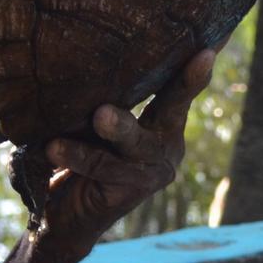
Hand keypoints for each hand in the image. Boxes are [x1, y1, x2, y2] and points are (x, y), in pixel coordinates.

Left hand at [35, 49, 216, 259]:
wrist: (63, 218)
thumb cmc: (74, 153)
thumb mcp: (87, 120)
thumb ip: (95, 94)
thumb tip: (73, 46)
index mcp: (161, 121)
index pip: (177, 87)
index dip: (194, 68)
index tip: (210, 45)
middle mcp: (165, 143)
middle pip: (172, 107)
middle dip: (181, 84)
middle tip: (181, 63)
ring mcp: (152, 170)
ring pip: (134, 141)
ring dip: (117, 127)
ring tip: (101, 116)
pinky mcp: (131, 191)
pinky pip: (101, 167)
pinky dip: (76, 155)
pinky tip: (52, 146)